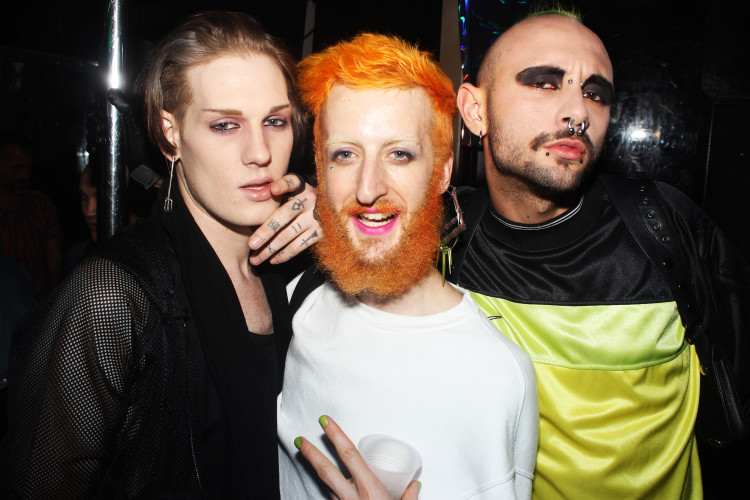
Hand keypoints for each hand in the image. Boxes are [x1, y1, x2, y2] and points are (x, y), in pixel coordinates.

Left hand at [248, 174, 321, 264]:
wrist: (330, 208)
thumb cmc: (301, 199)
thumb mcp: (294, 190)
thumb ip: (279, 191)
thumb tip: (261, 198)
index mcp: (301, 187)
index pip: (292, 182)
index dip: (283, 185)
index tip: (273, 189)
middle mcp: (309, 200)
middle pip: (284, 215)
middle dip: (266, 231)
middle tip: (251, 244)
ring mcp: (316, 217)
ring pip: (289, 235)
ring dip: (271, 248)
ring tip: (256, 258)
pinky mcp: (320, 232)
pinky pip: (299, 246)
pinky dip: (285, 254)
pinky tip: (273, 260)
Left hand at [294, 416, 420, 499]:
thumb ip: (409, 497)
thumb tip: (415, 485)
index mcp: (370, 490)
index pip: (349, 456)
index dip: (337, 436)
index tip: (325, 422)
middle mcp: (353, 498)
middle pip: (327, 470)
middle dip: (312, 453)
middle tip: (300, 439)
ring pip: (327, 486)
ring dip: (318, 471)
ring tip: (306, 455)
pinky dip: (331, 493)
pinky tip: (329, 487)